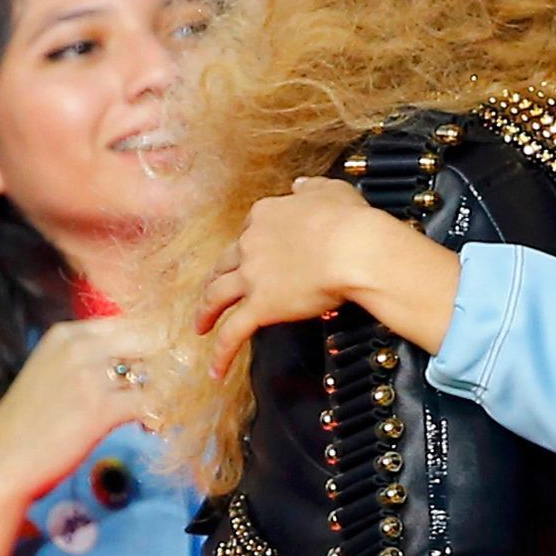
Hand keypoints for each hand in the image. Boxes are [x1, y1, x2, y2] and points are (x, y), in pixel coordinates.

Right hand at [0, 318, 155, 503]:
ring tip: (161, 409)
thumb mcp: (56, 374)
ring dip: (171, 389)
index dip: (159, 343)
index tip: (168, 365)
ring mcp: (89, 375)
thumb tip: (144, 359)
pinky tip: (154, 426)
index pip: (135, 321)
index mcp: (68, 333)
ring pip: (159, 368)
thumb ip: (93, 359)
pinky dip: (163, 414)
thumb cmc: (31, 424)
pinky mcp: (100, 408)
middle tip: (178, 385)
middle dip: (173, 362)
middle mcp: (78, 346)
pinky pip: (155, 401)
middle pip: (153, 337)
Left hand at [198, 177, 450, 375]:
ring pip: (217, 295)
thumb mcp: (332, 191)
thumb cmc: (350, 221)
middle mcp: (252, 244)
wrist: (355, 249)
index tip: (253, 253)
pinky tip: (216, 371)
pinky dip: (221, 353)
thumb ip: (311, 188)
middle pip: (225, 262)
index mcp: (267, 215)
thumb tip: (300, 185)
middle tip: (213, 292)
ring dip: (205, 312)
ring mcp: (252, 276)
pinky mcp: (260, 306)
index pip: (251, 229)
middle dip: (217, 277)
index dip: (251, 243)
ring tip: (200, 326)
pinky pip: (233, 333)